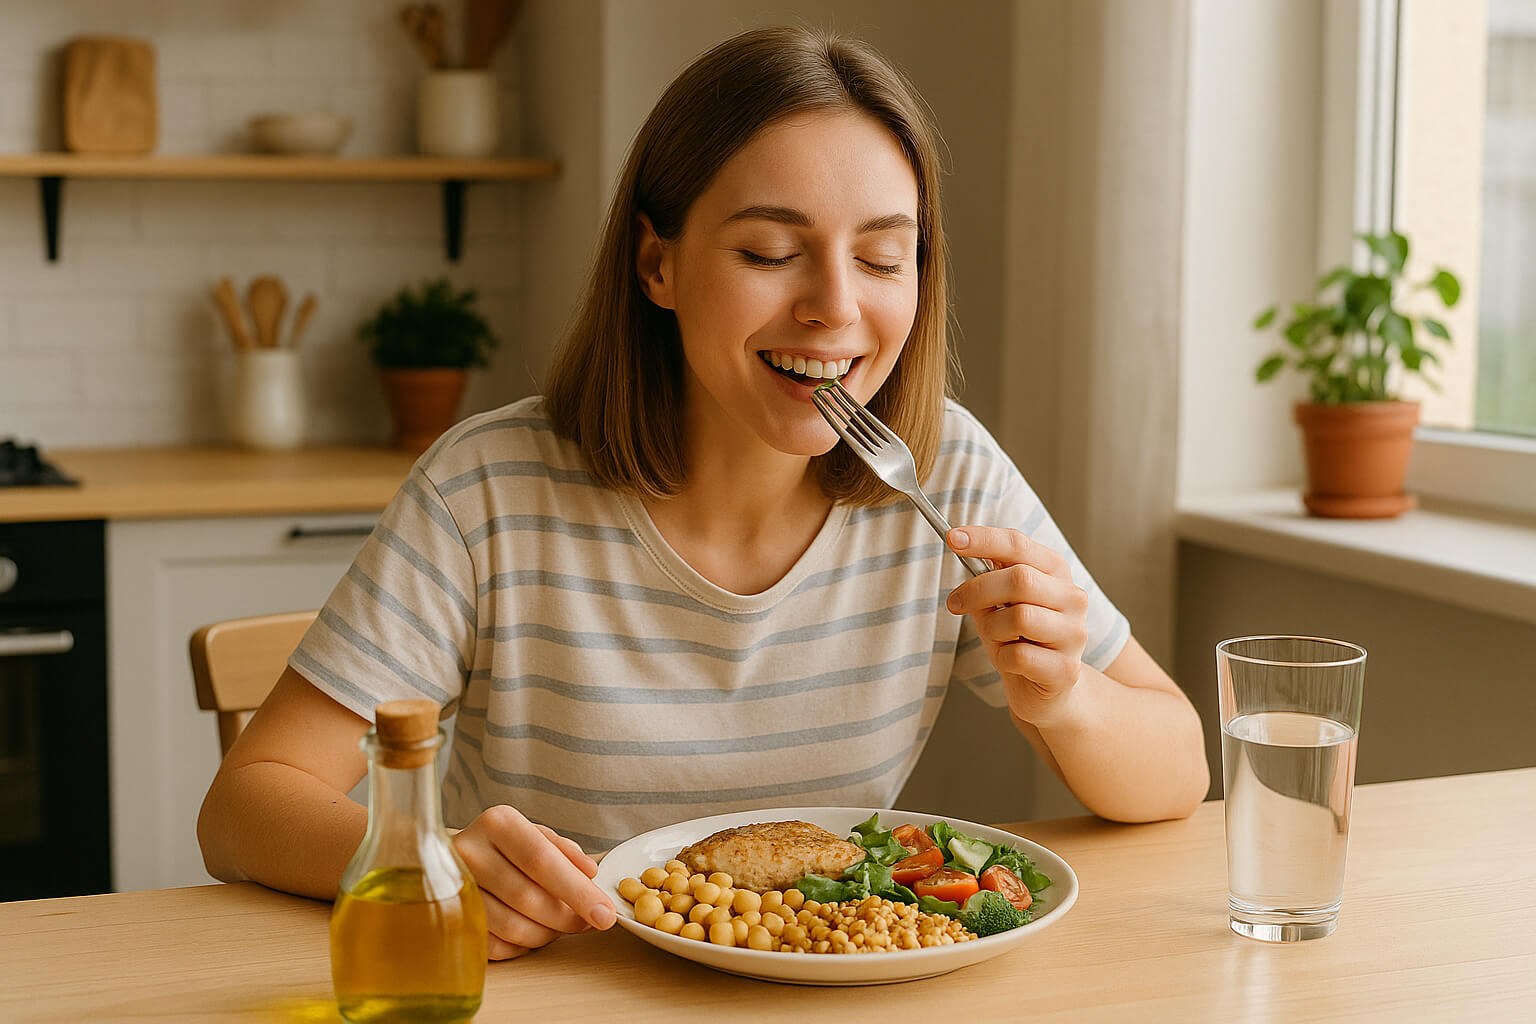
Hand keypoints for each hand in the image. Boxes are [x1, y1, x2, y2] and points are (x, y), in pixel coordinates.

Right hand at [452, 804, 615, 959]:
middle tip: (588, 922)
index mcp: (497, 823)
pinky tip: (530, 930)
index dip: (577, 891)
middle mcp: (470, 852)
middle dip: (567, 917)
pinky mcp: (450, 920)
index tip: (605, 914)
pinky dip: (522, 945)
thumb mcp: (533, 835)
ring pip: (512, 927)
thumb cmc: (503, 848)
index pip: (542, 860)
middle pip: (528, 897)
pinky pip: (495, 945)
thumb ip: (563, 850)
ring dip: (546, 933)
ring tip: (559, 924)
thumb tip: (590, 873)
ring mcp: (454, 888)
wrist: (451, 859)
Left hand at [943, 526, 1089, 726]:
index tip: (952, 537)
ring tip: (996, 638)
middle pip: (1020, 579)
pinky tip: (1010, 662)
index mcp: (1055, 572)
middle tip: (955, 603)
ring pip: (1019, 617)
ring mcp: (1074, 634)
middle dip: (978, 590)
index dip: (984, 539)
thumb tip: (960, 546)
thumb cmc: (1020, 639)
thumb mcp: (999, 604)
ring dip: (992, 628)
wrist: (1048, 690)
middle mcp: (1072, 598)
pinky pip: (1018, 655)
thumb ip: (986, 579)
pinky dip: (1002, 658)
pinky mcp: (1067, 669)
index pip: (1019, 545)